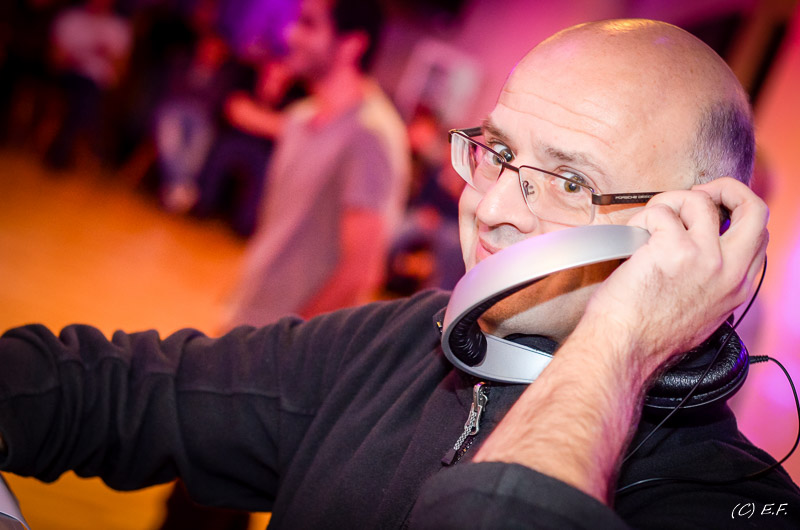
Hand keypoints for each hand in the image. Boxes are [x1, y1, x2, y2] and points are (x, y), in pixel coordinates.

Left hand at [580, 177, 767, 378]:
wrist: (624, 348)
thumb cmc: (648, 335)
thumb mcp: (701, 315)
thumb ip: (712, 282)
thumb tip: (703, 252)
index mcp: (738, 287)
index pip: (758, 233)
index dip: (737, 212)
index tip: (713, 208)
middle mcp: (728, 270)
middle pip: (753, 208)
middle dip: (725, 189)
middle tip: (697, 194)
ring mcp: (704, 257)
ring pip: (697, 200)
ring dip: (667, 204)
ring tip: (649, 224)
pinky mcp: (673, 249)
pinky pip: (660, 212)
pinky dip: (640, 218)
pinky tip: (632, 238)